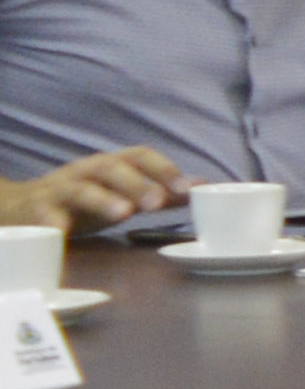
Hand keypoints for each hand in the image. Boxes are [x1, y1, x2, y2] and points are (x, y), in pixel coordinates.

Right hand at [3, 148, 180, 232]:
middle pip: (110, 168)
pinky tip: (64, 233)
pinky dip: (54, 224)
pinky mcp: (35, 213)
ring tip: (124, 213)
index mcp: (109, 167)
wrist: (18, 209)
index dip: (164, 169)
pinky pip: (44, 217)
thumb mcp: (121, 194)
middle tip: (157, 203)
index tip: (189, 189)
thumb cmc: (80, 203)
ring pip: (79, 189)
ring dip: (103, 199)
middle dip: (137, 183)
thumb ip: (160, 192)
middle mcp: (84, 173)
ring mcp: (58, 191)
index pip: (139, 155)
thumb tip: (202, 186)